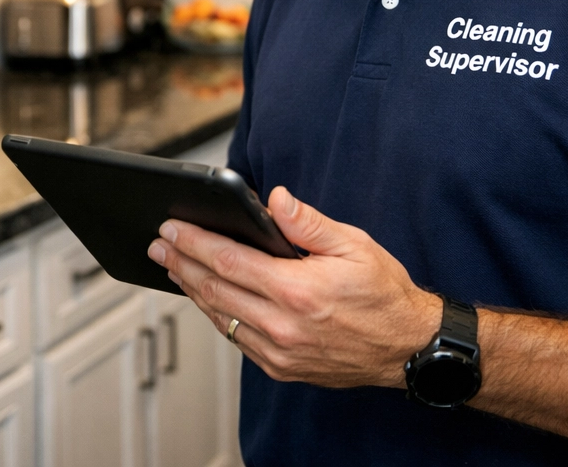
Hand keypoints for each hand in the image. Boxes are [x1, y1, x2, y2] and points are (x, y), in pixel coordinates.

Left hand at [147, 186, 440, 388]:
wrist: (409, 348)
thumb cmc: (384, 295)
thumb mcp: (354, 245)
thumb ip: (308, 223)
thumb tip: (275, 199)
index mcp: (298, 291)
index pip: (229, 262)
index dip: (194, 243)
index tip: (170, 228)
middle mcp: (284, 327)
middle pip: (215, 290)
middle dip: (181, 263)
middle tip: (158, 245)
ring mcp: (280, 353)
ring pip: (220, 317)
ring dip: (193, 290)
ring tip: (174, 267)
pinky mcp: (282, 368)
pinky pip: (236, 339)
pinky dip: (216, 314)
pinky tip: (207, 297)